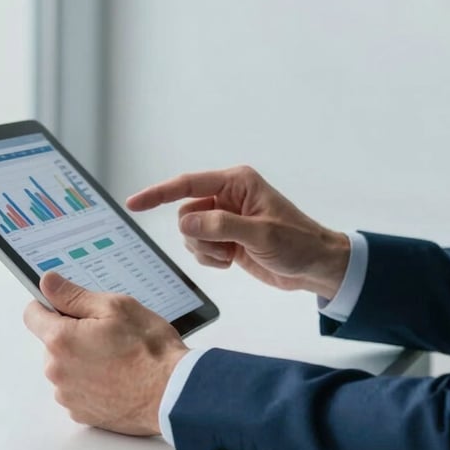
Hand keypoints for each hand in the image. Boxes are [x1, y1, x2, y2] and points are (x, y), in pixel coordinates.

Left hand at [23, 272, 186, 435]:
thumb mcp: (115, 307)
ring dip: (83, 358)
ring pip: (67, 366)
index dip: (50, 304)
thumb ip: (75, 295)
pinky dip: (93, 381)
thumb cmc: (148, 348)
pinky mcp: (82, 414)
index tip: (67, 303)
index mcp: (61, 340)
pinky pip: (78, 389)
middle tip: (109, 330)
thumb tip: (48, 282)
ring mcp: (68, 396)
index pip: (32, 314)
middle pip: (52, 342)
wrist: (172, 393)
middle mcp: (57, 371)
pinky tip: (119, 375)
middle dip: (74, 333)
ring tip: (118, 355)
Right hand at [127, 165, 349, 299]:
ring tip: (231, 255)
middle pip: (187, 213)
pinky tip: (232, 260)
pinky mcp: (226, 239)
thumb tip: (186, 223)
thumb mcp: (260, 233)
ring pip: (191, 234)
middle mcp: (228, 196)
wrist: (315, 266)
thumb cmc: (298, 242)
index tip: (134, 203)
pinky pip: (200, 248)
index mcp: (237, 182)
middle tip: (223, 248)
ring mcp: (226, 219)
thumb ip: (221, 226)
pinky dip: (210, 258)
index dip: (158, 193)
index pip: (188, 184)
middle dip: (198, 236)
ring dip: (205, 250)